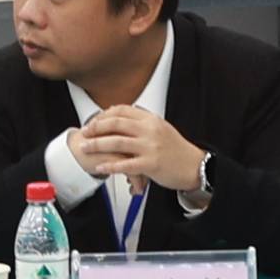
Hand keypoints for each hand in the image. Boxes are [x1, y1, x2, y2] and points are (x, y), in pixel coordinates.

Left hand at [70, 105, 206, 189]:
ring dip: (97, 145)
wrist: (194, 166)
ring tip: (85, 149)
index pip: (122, 110)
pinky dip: (110, 166)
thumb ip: (141, 122)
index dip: (104, 115)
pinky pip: (125, 164)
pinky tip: (100, 168)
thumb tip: (120, 117)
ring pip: (117, 142)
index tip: (93, 121)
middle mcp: (150, 130)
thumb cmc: (177, 150)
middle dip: (96, 128)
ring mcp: (150, 147)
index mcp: (151, 120)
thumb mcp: (160, 128)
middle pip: (116, 124)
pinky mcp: (151, 164)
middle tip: (85, 133)